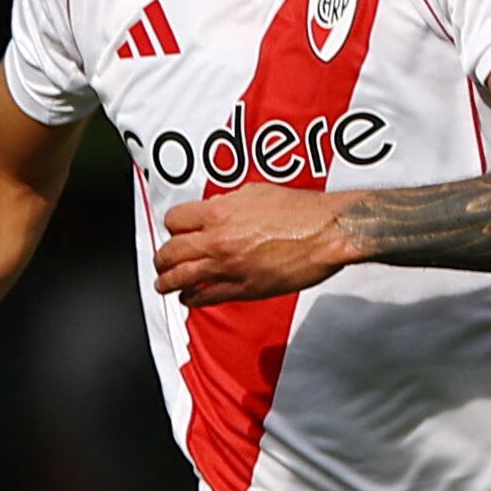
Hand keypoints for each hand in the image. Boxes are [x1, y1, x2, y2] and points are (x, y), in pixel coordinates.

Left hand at [153, 184, 355, 305]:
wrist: (328, 231)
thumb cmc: (301, 210)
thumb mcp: (257, 192)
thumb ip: (229, 202)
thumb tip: (214, 208)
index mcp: (219, 213)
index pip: (175, 220)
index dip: (173, 226)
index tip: (175, 232)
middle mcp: (218, 241)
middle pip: (170, 253)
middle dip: (162, 258)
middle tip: (162, 262)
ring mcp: (228, 267)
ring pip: (180, 279)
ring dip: (167, 283)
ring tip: (164, 285)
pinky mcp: (243, 288)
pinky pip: (206, 297)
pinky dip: (192, 299)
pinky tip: (190, 298)